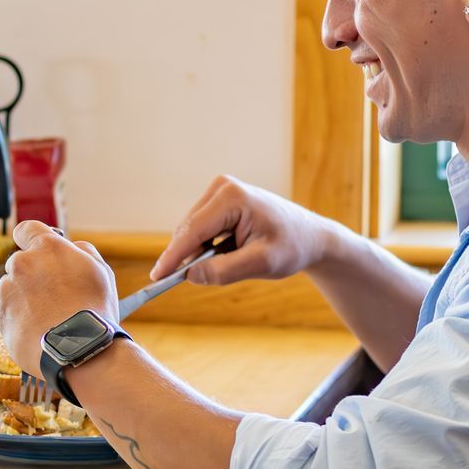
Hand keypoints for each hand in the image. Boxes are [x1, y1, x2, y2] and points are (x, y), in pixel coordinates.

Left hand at [0, 220, 122, 378]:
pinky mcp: (2, 317)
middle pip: (19, 262)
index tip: (37, 250)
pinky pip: (9, 312)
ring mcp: (8, 291)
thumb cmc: (94, 309)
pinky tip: (40, 329)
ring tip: (49, 316)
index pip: (26, 229)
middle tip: (54, 294)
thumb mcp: (100, 270)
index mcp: (46, 248)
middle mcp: (21, 265)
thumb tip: (70, 246)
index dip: (31, 238)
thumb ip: (82, 250)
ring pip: (12, 288)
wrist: (81, 351)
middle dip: (32, 274)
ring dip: (25, 297)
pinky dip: (20, 318)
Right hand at [150, 175, 333, 286]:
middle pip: (188, 230)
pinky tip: (229, 254)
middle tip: (197, 280)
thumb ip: (225, 271)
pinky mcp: (220, 200)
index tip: (156, 277)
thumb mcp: (261, 263)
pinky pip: (201, 229)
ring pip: (192, 231)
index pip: (193, 231)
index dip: (173, 257)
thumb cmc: (292, 247)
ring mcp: (220, 191)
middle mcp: (222, 188)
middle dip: (188, 257)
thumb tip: (190, 276)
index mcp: (232, 198)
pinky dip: (207, 247)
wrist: (312, 237)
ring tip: (231, 262)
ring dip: (200, 252)